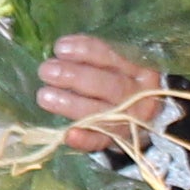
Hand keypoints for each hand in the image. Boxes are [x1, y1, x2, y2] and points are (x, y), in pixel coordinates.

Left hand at [35, 35, 168, 153]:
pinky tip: (67, 134)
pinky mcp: (118, 141)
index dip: (85, 51)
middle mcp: (139, 96)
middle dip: (74, 76)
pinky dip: (84, 139)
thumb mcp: (120, 68)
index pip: (112, 57)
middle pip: (109, 85)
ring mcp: (130, 121)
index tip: (60, 48)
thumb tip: (61, 50)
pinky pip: (101, 141)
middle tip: (46, 71)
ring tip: (44, 96)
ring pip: (102, 112)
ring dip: (71, 104)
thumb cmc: (123, 85)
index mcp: (139, 71)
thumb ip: (96, 59)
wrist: (145, 121)